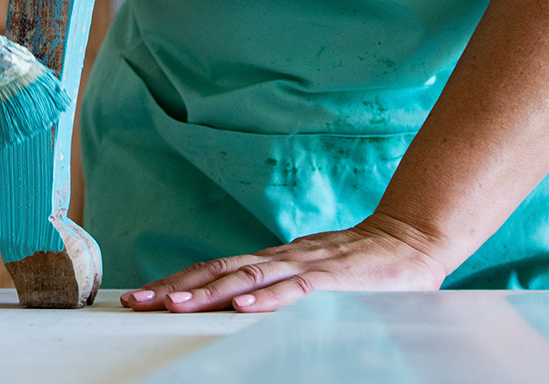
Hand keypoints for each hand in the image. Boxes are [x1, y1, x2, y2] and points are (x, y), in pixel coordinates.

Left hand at [118, 213, 449, 312]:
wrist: (411, 240)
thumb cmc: (360, 267)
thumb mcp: (310, 278)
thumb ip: (278, 289)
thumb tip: (235, 307)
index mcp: (272, 260)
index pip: (214, 269)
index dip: (176, 282)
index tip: (141, 297)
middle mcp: (280, 258)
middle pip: (218, 271)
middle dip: (175, 288)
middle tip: (137, 303)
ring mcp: (306, 265)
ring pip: (248, 278)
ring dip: (208, 292)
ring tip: (174, 306)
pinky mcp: (335, 278)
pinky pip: (296, 289)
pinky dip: (267, 298)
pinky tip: (242, 307)